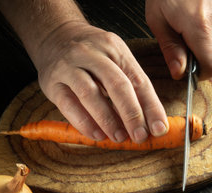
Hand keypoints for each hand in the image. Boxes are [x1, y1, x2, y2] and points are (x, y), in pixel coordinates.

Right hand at [31, 21, 168, 142]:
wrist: (54, 36)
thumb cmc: (92, 56)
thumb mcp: (115, 60)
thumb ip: (132, 87)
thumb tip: (150, 122)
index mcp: (115, 49)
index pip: (138, 80)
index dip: (151, 107)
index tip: (159, 128)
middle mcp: (92, 54)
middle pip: (117, 85)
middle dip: (132, 114)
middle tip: (140, 136)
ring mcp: (69, 66)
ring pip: (90, 95)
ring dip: (108, 120)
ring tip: (119, 138)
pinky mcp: (52, 82)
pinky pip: (69, 105)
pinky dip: (84, 123)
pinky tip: (97, 135)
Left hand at [145, 0, 211, 79]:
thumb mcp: (158, 20)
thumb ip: (170, 50)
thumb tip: (179, 73)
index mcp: (201, 27)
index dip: (202, 73)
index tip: (191, 68)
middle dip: (201, 53)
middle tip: (184, 36)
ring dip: (207, 37)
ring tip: (192, 18)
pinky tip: (203, 10)